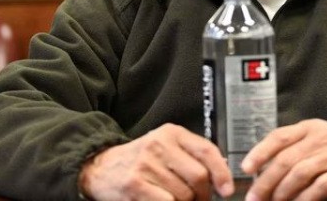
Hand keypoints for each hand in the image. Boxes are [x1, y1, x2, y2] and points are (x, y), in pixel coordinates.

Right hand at [79, 124, 233, 200]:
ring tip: (176, 200)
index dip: (222, 172)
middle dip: (203, 195)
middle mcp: (159, 145)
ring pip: (184, 194)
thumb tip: (222, 169)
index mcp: (171, 133)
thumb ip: (191, 154)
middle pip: (199, 176)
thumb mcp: (164, 147)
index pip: (206, 150)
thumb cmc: (138, 160)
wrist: (99, 168)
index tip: (227, 190)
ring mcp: (146, 165)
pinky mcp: (135, 185)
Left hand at [241, 119, 326, 200]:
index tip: (246, 167)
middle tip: (255, 197)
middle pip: (285, 160)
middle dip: (266, 181)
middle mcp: (319, 139)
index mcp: (309, 128)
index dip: (259, 152)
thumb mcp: (318, 137)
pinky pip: (320, 187)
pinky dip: (305, 199)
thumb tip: (264, 168)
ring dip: (282, 192)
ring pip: (299, 174)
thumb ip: (295, 148)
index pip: (279, 137)